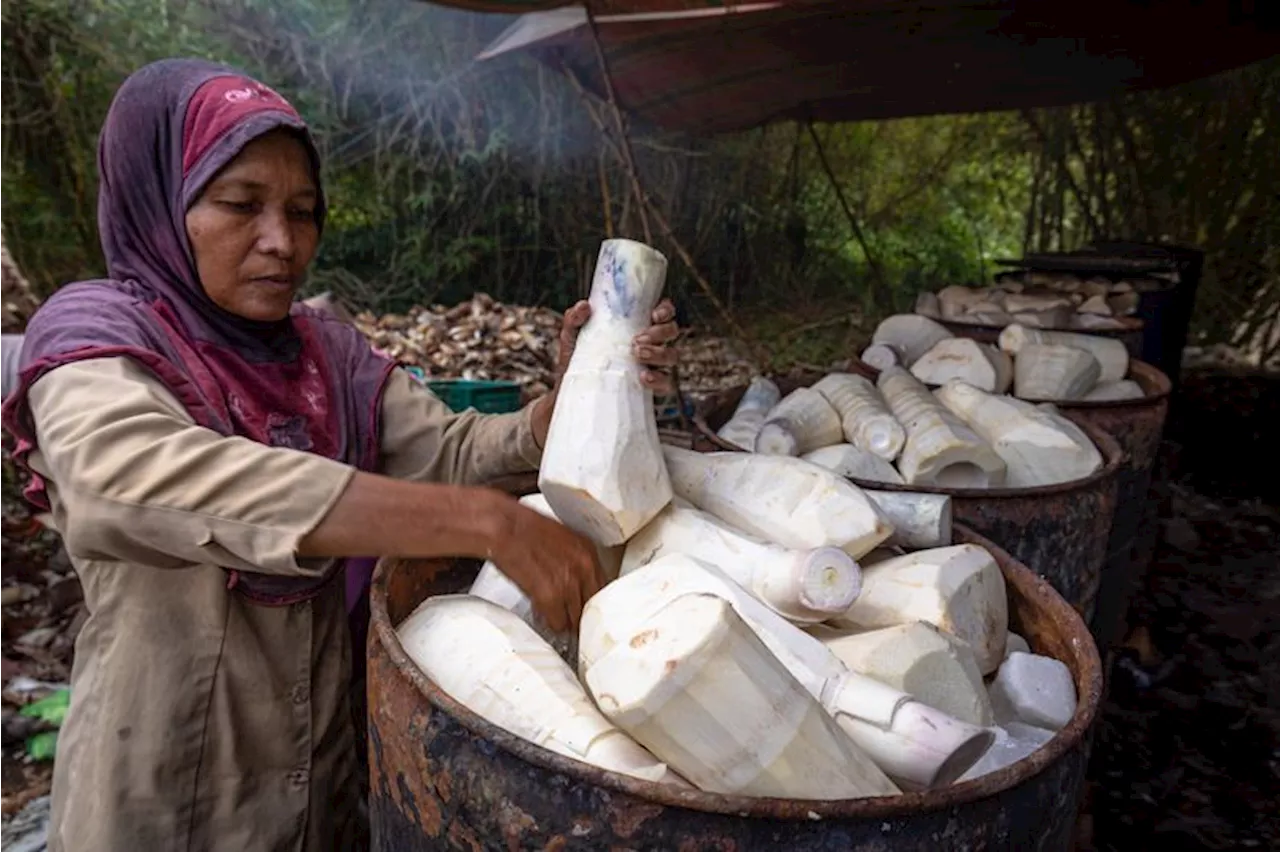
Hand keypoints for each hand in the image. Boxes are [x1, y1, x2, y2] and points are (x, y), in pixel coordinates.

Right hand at [489, 496, 606, 632]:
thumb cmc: (522, 530)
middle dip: (580, 614)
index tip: (583, 605)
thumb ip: (572, 560)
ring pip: (576, 619)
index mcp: (587, 551)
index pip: (602, 587)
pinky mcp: (550, 596)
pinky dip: (550, 624)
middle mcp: (583, 567)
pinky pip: (557, 623)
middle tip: (571, 618)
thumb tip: (574, 579)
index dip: (590, 599)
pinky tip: (543, 616)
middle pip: (591, 605)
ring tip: (554, 617)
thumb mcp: (559, 538)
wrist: (502, 527)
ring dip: (565, 621)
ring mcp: (568, 583)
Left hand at [532, 298, 682, 445]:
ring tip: (637, 354)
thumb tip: (584, 306)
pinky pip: (666, 383)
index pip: (663, 312)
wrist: (572, 392)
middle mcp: (651, 343)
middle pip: (672, 331)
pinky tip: (643, 377)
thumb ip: (574, 318)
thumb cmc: (577, 357)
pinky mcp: (651, 388)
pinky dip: (658, 379)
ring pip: (672, 355)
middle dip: (660, 333)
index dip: (665, 310)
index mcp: (638, 325)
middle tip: (637, 340)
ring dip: (659, 353)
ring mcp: (653, 365)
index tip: (654, 314)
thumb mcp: (572, 335)